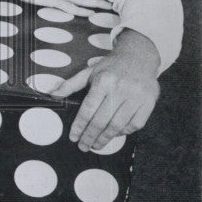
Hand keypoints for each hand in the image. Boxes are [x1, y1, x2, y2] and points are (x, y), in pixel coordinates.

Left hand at [51, 29, 160, 149]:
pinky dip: (124, 132)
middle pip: (102, 120)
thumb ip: (70, 84)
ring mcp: (136, 96)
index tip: (73, 137)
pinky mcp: (149, 102)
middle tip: (83, 146)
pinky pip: (136, 124)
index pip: (88, 109)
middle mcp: (120, 89)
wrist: (139, 56)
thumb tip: (52, 95)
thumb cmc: (111, 67)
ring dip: (106, 138)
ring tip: (96, 145)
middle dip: (90, 136)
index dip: (79, 126)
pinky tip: (115, 134)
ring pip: (118, 125)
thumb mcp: (89, 71)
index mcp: (104, 81)